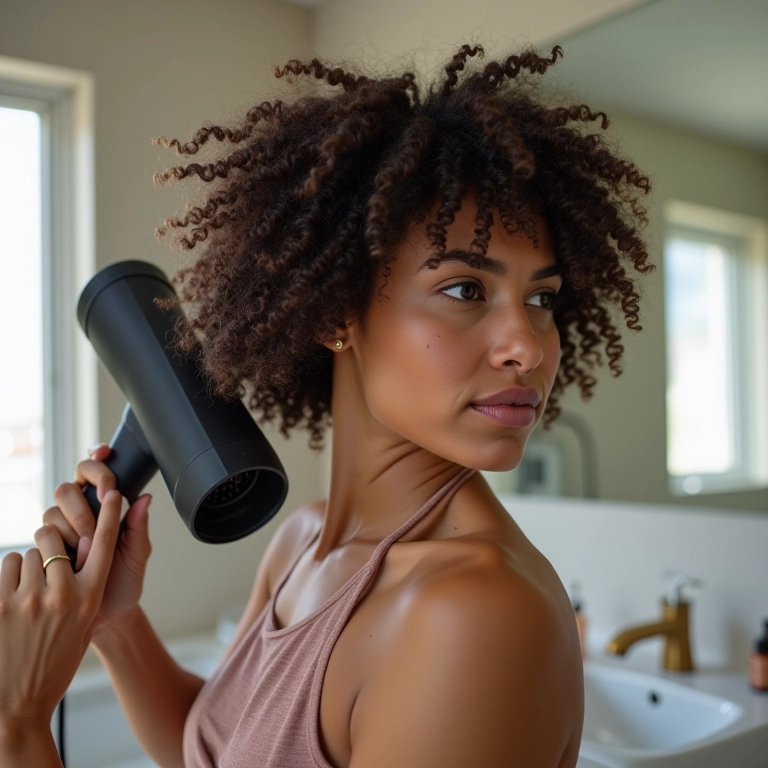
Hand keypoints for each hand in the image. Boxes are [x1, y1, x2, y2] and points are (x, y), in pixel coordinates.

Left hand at [0, 489, 122, 728]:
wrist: (16, 704)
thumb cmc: (54, 663)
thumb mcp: (82, 624)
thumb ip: (86, 585)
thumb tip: (90, 549)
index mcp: (89, 598)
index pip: (104, 544)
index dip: (109, 514)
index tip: (112, 492)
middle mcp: (62, 595)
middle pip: (54, 538)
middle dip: (49, 546)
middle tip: (46, 567)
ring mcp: (29, 599)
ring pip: (26, 553)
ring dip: (26, 566)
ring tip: (27, 595)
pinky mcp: (0, 604)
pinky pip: (6, 565)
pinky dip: (8, 576)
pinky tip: (11, 599)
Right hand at [42, 444, 152, 639]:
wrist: (105, 617)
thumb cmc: (124, 583)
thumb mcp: (137, 555)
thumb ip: (139, 526)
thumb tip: (144, 498)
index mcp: (106, 507)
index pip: (96, 472)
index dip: (97, 458)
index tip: (105, 452)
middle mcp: (81, 513)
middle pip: (69, 486)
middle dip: (84, 504)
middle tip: (97, 527)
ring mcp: (61, 529)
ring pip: (54, 508)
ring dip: (72, 527)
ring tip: (88, 551)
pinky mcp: (46, 547)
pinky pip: (43, 532)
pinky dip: (58, 542)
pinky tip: (73, 557)